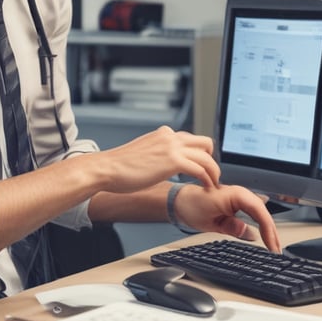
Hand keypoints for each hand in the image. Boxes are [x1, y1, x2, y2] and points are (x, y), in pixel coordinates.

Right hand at [95, 126, 219, 192]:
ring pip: (207, 156)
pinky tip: (205, 187)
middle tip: (209, 174)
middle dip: (210, 159)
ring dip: (213, 171)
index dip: (199, 154)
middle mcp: (170, 136)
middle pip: (205, 142)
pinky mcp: (173, 161)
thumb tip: (160, 163)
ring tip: (212, 183)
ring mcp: (172, 147)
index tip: (201, 166)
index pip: (191, 139)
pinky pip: (200, 169)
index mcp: (163, 133)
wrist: (107, 168)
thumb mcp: (143, 152)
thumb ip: (156, 153)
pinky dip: (207, 179)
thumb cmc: (119, 166)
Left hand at [173, 183, 280, 251]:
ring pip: (261, 214)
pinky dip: (261, 225)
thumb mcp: (210, 221)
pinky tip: (265, 236)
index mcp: (234, 194)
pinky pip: (255, 214)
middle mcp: (240, 194)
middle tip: (276, 250)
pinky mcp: (238, 204)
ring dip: (268, 229)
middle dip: (271, 231)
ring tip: (274, 246)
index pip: (258, 210)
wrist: (181, 201)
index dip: (267, 228)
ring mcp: (240, 198)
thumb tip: (249, 233)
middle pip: (263, 212)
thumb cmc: (192, 206)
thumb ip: (231, 226)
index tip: (271, 244)